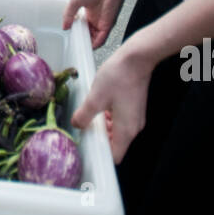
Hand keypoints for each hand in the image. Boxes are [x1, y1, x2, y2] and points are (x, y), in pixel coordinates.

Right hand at [62, 0, 128, 48]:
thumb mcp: (75, 0)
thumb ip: (69, 14)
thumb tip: (64, 27)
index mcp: (89, 13)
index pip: (84, 28)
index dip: (78, 33)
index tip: (71, 38)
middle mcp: (96, 19)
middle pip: (90, 36)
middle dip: (83, 41)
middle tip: (75, 46)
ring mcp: (103, 22)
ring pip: (96, 39)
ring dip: (89, 45)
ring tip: (80, 49)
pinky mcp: (109, 24)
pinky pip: (102, 38)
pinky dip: (96, 44)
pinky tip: (89, 47)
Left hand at [71, 43, 152, 163]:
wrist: (137, 58)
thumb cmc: (119, 77)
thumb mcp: (95, 98)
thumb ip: (83, 115)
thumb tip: (77, 125)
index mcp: (126, 130)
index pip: (115, 156)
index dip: (100, 154)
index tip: (87, 145)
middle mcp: (134, 128)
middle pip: (116, 144)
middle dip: (100, 137)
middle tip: (85, 126)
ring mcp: (136, 118)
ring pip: (117, 131)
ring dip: (104, 126)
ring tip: (91, 112)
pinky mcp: (135, 108)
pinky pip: (121, 121)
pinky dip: (110, 117)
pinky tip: (100, 104)